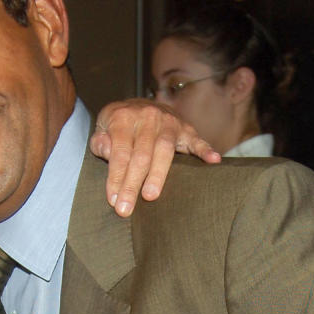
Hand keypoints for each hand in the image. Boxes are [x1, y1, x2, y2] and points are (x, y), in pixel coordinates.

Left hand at [91, 99, 221, 216]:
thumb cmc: (119, 124)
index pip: (120, 152)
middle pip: (141, 155)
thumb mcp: (102, 127)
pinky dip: (205, 150)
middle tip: (126, 209)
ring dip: (158, 175)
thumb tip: (106, 151)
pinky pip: (197, 140)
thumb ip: (100, 142)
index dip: (116, 177)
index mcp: (123, 117)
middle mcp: (147, 117)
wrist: (141, 104)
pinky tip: (213, 161)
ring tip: (151, 196)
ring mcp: (168, 122)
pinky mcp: (185, 128)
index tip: (113, 200)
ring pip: (164, 151)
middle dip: (132, 184)